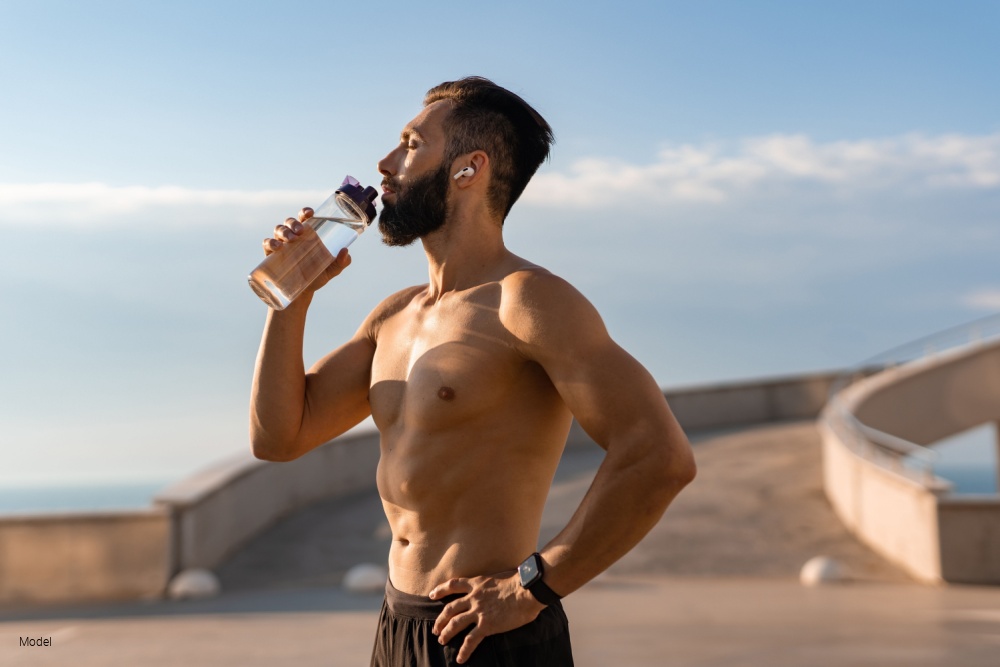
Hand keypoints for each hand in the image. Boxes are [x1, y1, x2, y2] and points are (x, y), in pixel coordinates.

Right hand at [262, 206, 352, 294]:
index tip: (310, 213)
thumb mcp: (331, 270)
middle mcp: (294, 237)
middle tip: (301, 231)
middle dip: (294, 223)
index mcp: (308, 235)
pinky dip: (270, 243)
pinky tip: (277, 247)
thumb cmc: (317, 276)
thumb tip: (345, 252)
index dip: (305, 212)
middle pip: (290, 222)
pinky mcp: (271, 255)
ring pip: (279, 229)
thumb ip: (340, 262)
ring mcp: (282, 244)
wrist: (302, 294)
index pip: (305, 218)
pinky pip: (267, 243)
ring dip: (283, 231)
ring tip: (291, 240)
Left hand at [429, 571, 545, 663]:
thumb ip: (495, 582)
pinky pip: (470, 640)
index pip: (454, 585)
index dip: (441, 590)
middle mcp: (474, 597)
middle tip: (436, 628)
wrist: (527, 590)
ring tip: (442, 640)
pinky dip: (464, 651)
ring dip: (446, 633)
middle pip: (450, 608)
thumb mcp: (502, 575)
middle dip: (441, 619)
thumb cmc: (521, 582)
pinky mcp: (487, 625)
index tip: (432, 595)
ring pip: (455, 624)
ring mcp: (479, 611)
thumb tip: (501, 581)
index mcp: (477, 584)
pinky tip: (460, 659)